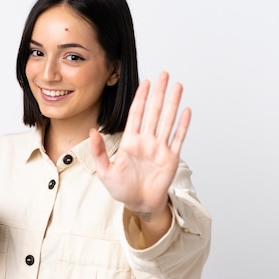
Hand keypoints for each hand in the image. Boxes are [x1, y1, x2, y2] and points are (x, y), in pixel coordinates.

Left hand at [90, 71, 190, 215]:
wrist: (138, 204)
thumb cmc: (121, 189)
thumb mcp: (104, 171)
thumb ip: (98, 151)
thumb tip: (92, 131)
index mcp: (130, 142)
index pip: (136, 114)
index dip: (141, 97)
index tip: (145, 82)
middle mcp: (146, 141)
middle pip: (154, 112)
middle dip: (159, 93)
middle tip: (164, 74)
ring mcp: (160, 148)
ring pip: (168, 120)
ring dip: (173, 103)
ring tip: (177, 86)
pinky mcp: (171, 158)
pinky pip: (178, 138)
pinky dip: (183, 125)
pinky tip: (186, 110)